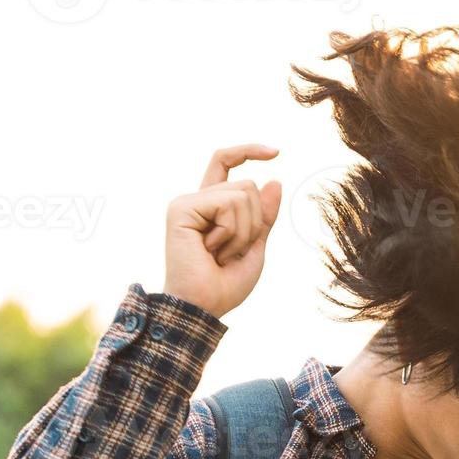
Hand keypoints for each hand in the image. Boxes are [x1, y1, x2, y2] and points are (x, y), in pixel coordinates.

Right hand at [162, 144, 282, 318]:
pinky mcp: (182, 208)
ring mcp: (188, 202)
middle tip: (231, 252)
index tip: (276, 152)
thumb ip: (264, 216)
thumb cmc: (225, 285)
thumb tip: (274, 180)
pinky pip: (227, 204)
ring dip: (243, 231)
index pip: (226, 163)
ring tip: (220, 253)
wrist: (203, 307)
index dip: (249, 151)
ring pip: (243, 193)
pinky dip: (230, 231)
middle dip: (254, 223)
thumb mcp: (255, 245)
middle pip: (248, 186)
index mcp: (211, 207)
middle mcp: (198, 200)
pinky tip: (210, 249)